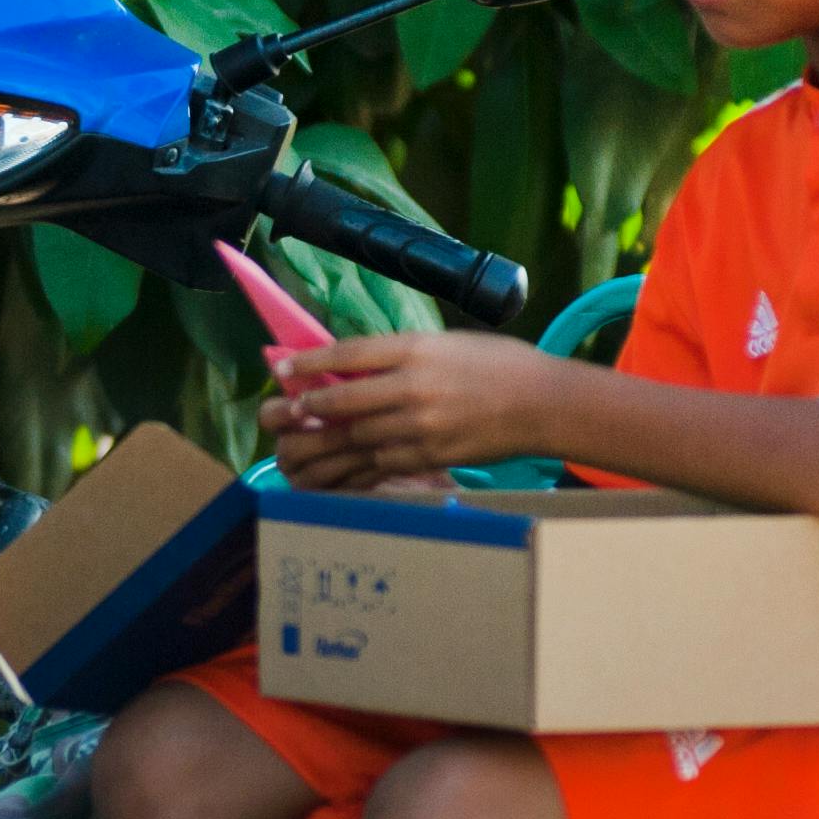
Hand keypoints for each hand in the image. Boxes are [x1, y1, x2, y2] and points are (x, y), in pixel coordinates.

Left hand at [261, 331, 572, 486]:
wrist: (542, 404)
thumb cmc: (496, 365)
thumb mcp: (446, 343)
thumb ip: (400, 354)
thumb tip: (350, 367)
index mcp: (418, 349)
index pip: (351, 354)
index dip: (311, 363)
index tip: (283, 370)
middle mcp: (415, 387)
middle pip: (343, 401)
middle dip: (303, 410)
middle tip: (277, 415)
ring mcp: (421, 427)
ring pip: (355, 439)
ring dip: (317, 446)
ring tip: (289, 450)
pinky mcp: (429, 457)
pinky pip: (378, 467)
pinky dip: (348, 471)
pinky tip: (326, 474)